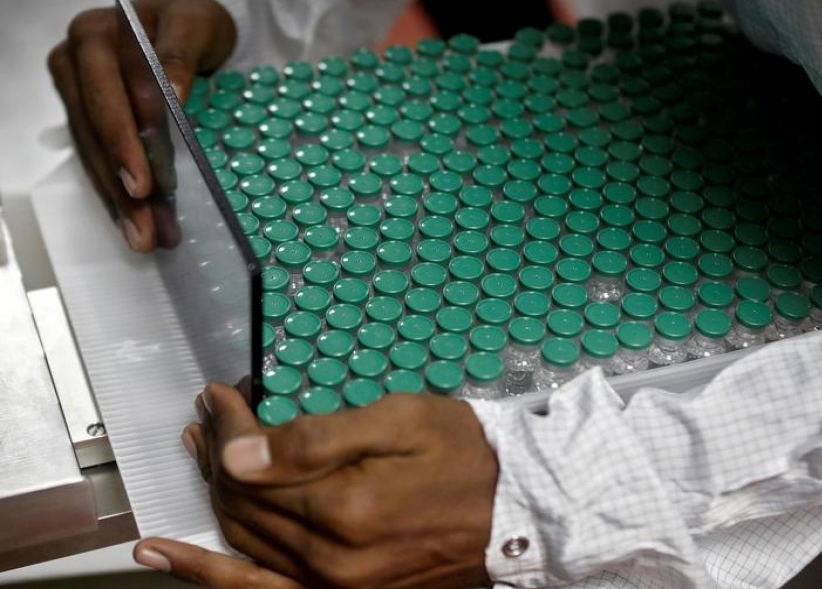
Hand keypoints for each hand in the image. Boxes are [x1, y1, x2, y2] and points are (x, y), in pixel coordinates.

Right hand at [48, 0, 235, 251]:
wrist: (188, 24)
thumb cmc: (192, 22)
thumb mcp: (195, 25)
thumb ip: (180, 54)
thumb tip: (170, 94)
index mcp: (96, 38)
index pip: (108, 99)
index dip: (124, 145)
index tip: (145, 184)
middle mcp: (78, 66)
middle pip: (96, 136)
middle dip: (122, 187)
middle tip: (144, 229)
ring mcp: (80, 95)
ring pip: (95, 156)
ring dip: (120, 202)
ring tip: (144, 239)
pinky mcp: (91, 119)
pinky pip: (101, 160)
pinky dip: (120, 195)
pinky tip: (137, 224)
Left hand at [135, 383, 498, 588]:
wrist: (514, 510)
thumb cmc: (462, 454)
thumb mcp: (400, 422)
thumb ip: (317, 438)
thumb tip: (239, 452)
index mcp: (343, 508)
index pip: (253, 463)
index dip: (228, 424)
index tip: (219, 394)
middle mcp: (328, 560)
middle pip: (242, 501)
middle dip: (216, 451)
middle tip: (208, 416)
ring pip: (242, 540)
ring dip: (210, 495)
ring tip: (193, 455)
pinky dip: (207, 573)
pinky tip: (165, 556)